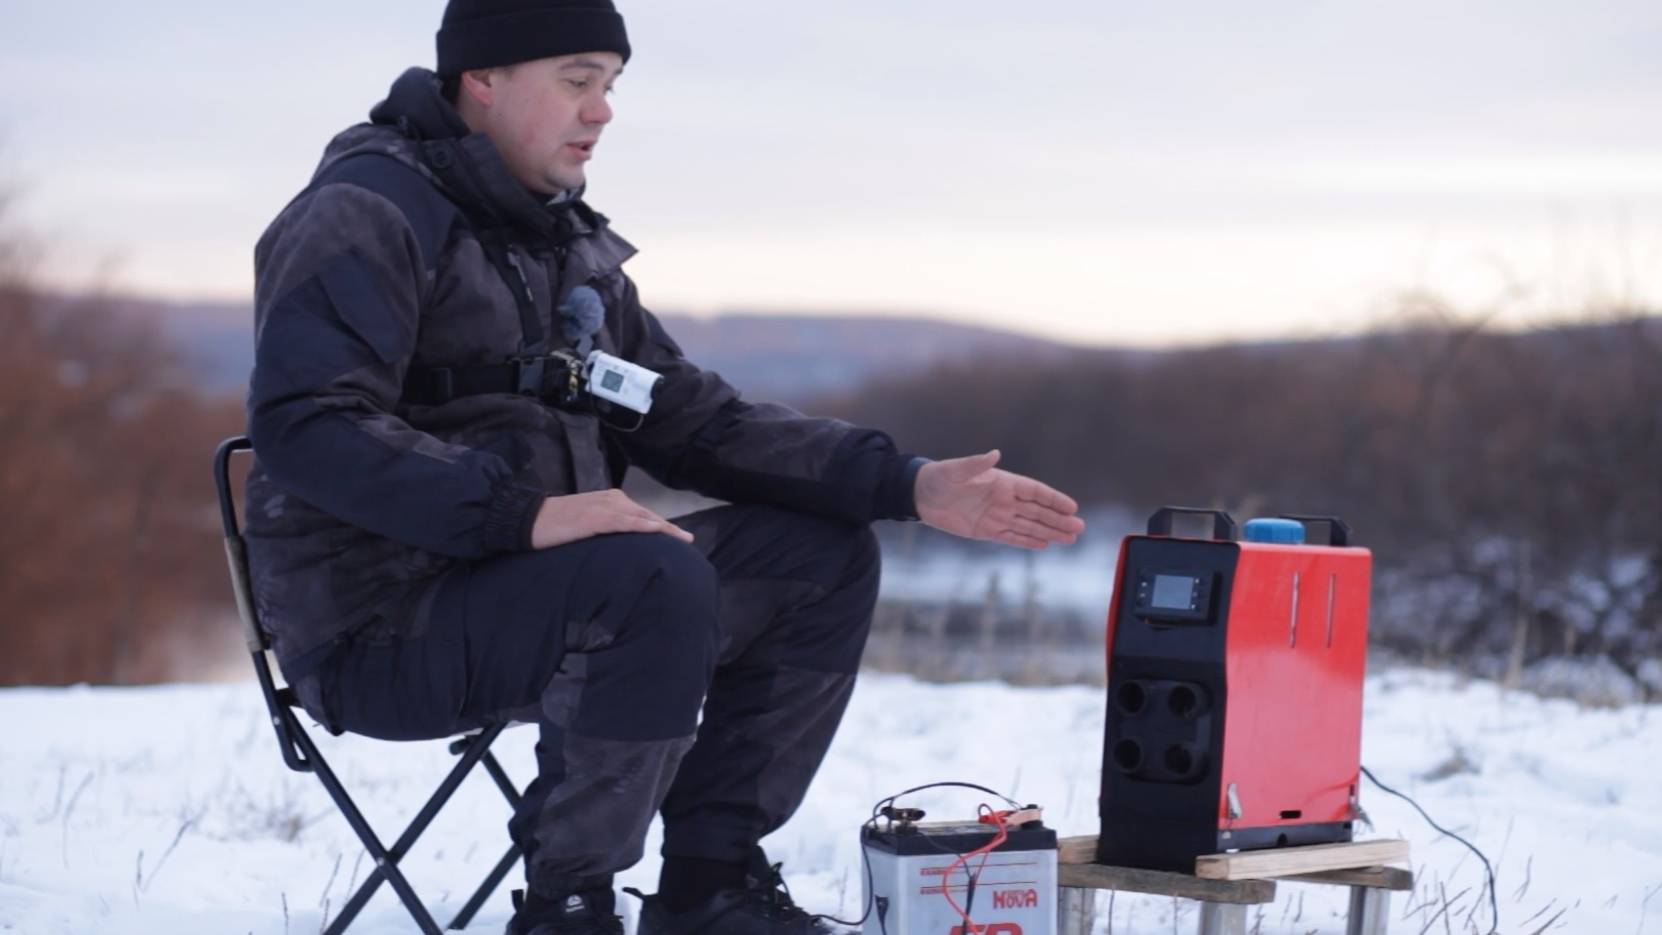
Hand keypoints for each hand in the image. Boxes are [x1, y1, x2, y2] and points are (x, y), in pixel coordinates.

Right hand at [530, 489, 694, 548]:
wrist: (529, 519)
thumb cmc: (555, 525)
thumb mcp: (586, 525)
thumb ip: (605, 529)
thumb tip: (621, 546)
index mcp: (610, 500)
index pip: (642, 514)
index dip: (661, 526)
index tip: (679, 537)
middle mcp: (612, 499)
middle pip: (647, 515)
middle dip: (668, 528)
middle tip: (689, 540)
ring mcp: (605, 507)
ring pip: (642, 518)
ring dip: (664, 528)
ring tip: (683, 540)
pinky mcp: (596, 518)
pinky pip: (626, 522)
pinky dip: (643, 526)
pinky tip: (659, 531)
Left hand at [914, 450, 1084, 549]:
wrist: (921, 495)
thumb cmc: (940, 477)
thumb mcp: (957, 470)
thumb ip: (977, 464)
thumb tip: (994, 454)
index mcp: (1002, 482)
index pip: (1035, 492)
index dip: (1054, 499)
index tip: (1072, 507)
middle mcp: (1004, 500)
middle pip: (1038, 511)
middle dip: (1058, 520)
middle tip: (1079, 528)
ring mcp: (997, 516)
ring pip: (1029, 526)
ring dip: (1049, 532)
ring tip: (1070, 538)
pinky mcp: (986, 530)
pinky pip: (1012, 537)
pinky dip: (1027, 541)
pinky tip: (1044, 544)